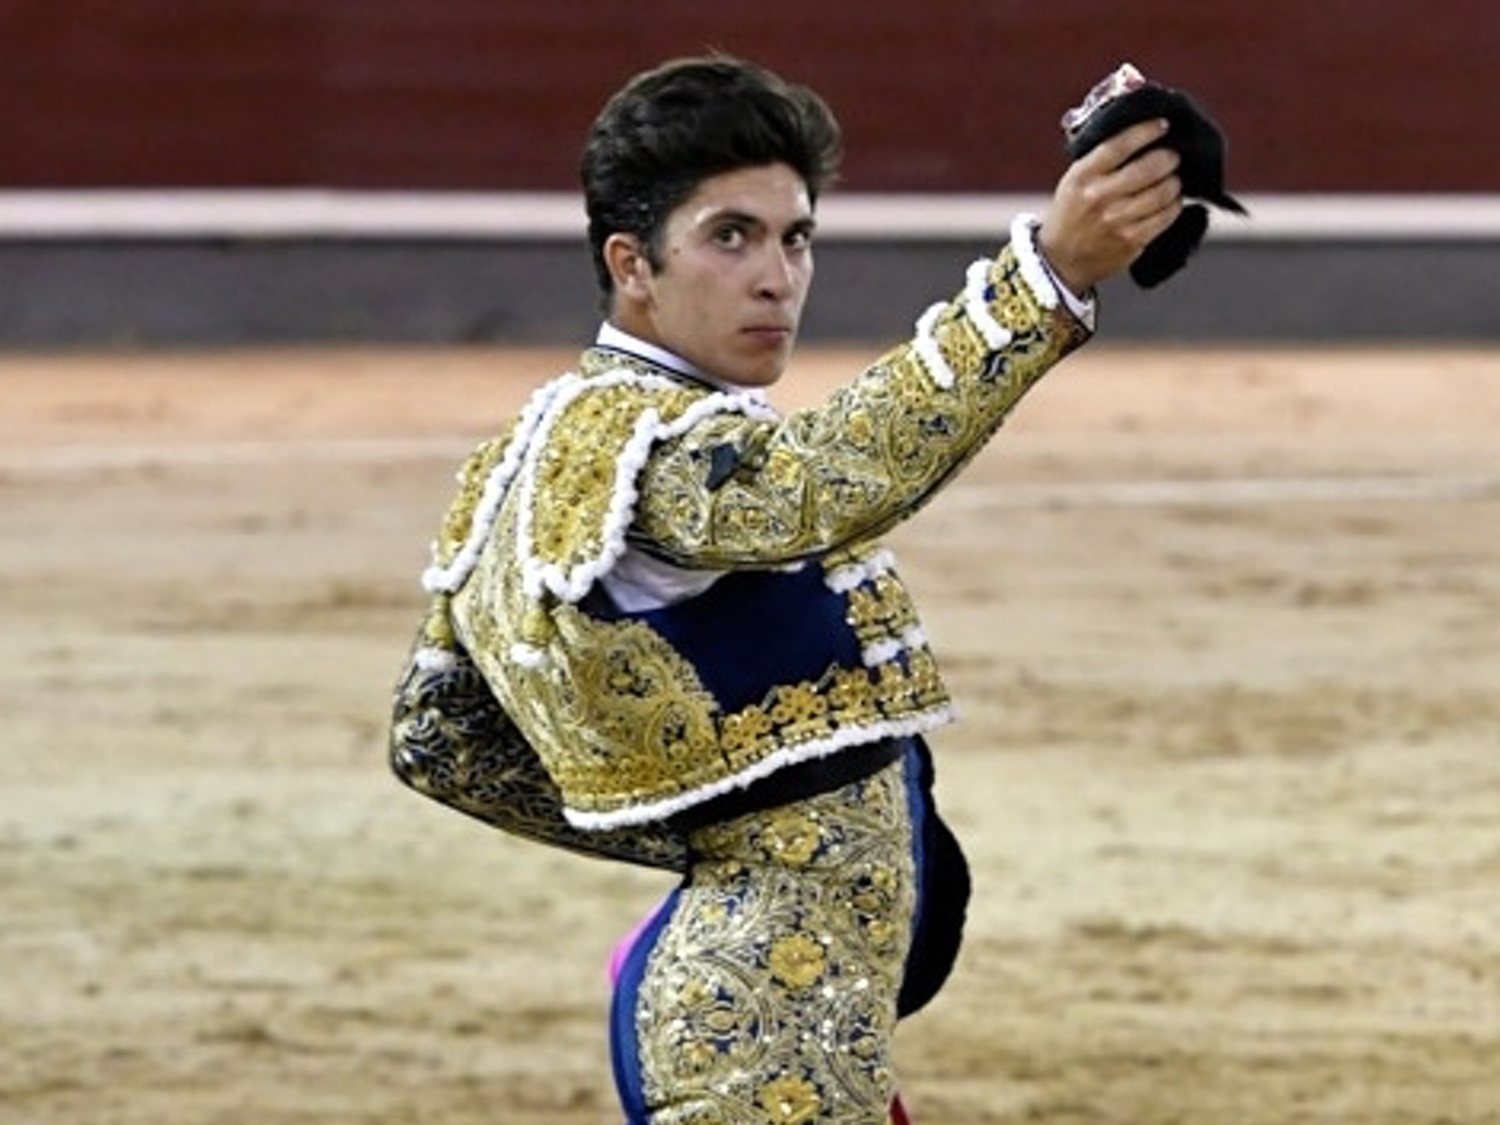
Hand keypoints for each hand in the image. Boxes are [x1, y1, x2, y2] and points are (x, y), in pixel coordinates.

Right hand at [1038, 118, 1183, 293]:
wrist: (1061, 259)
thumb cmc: (1073, 213)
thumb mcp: (1075, 180)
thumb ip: (1102, 159)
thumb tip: (1141, 135)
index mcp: (1082, 176)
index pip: (1119, 145)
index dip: (1146, 131)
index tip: (1162, 126)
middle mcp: (1098, 197)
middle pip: (1148, 168)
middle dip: (1168, 158)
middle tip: (1172, 157)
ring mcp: (1115, 221)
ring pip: (1162, 192)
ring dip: (1174, 182)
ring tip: (1171, 180)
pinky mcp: (1131, 240)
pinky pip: (1165, 217)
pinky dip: (1174, 205)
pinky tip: (1169, 202)